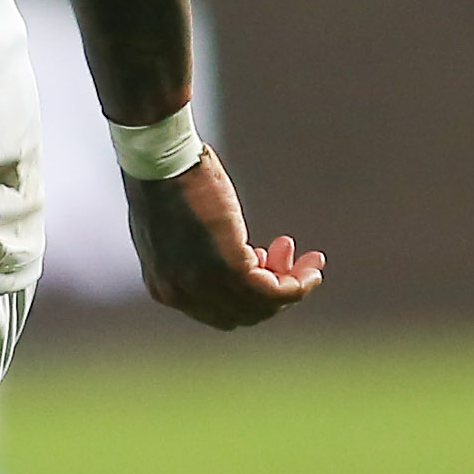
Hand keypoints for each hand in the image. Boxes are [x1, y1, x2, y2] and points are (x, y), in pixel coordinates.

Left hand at [126, 152, 323, 329]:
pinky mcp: (227, 270)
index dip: (246, 294)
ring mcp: (202, 286)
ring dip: (291, 287)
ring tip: (311, 263)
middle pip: (240, 313)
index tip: (264, 263)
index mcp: (164, 287)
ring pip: (261, 306)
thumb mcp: (178, 230)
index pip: (215, 310)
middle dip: (271, 291)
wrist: (161, 160)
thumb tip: (237, 259)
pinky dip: (298, 285)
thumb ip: (199, 255)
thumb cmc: (168, 180)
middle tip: (291, 258)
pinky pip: (273, 292)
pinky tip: (313, 271)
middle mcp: (180, 295)